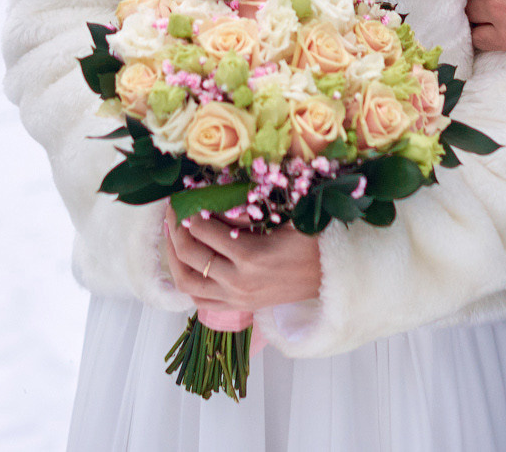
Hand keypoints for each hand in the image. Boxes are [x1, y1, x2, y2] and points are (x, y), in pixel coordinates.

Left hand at [162, 210, 320, 327]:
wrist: (332, 277)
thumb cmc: (310, 242)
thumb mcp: (280, 217)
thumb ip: (245, 210)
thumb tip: (213, 198)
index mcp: (250, 255)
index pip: (201, 230)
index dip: (189, 210)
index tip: (185, 197)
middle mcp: (238, 282)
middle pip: (188, 255)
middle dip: (175, 229)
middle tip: (174, 212)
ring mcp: (237, 299)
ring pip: (186, 283)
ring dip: (173, 258)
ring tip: (173, 237)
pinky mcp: (239, 308)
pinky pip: (200, 301)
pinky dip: (188, 282)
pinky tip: (188, 264)